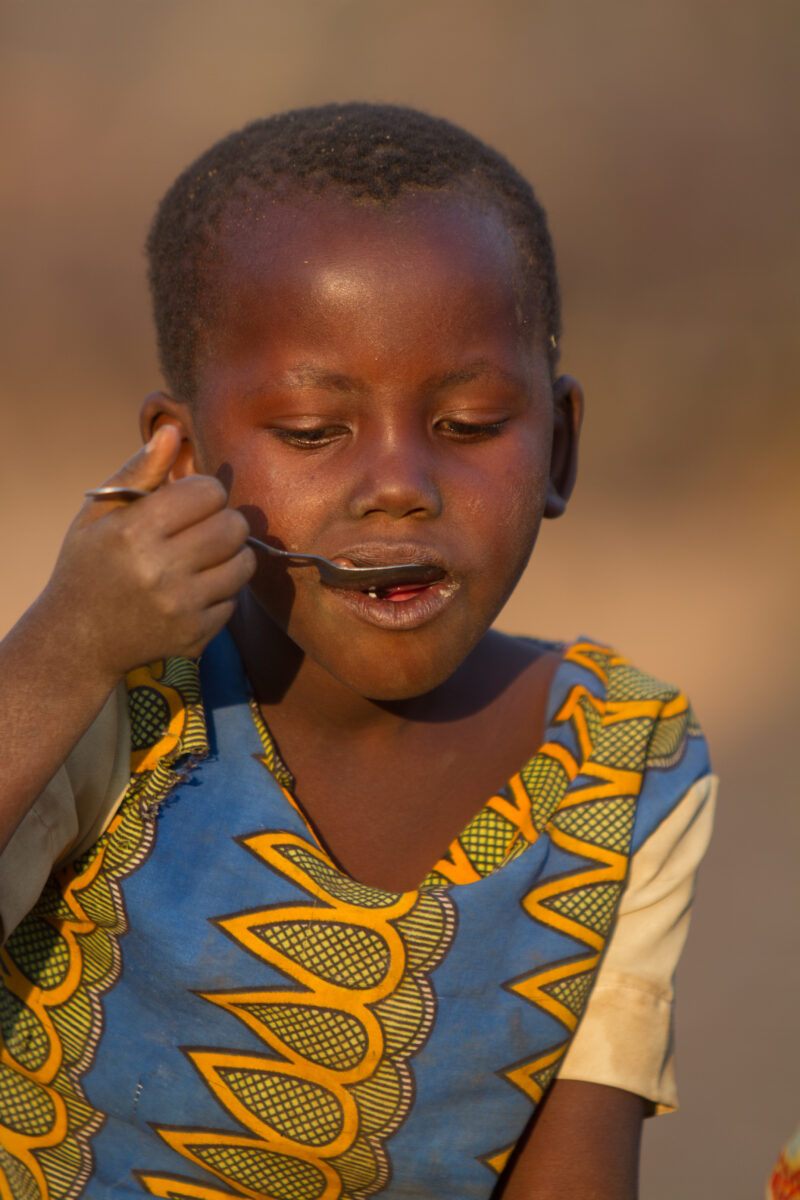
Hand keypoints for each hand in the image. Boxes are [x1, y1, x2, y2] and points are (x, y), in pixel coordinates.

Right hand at [44, 425, 255, 678]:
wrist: (78, 639)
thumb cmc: (90, 564)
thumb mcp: (100, 514)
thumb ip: (139, 471)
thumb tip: (173, 430)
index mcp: (133, 532)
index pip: (207, 492)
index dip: (204, 491)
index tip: (190, 501)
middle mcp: (159, 570)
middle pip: (233, 525)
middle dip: (222, 520)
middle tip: (202, 528)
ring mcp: (181, 606)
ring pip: (244, 562)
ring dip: (230, 554)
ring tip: (204, 555)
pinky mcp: (196, 634)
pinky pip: (235, 598)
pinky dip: (221, 590)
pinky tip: (194, 589)